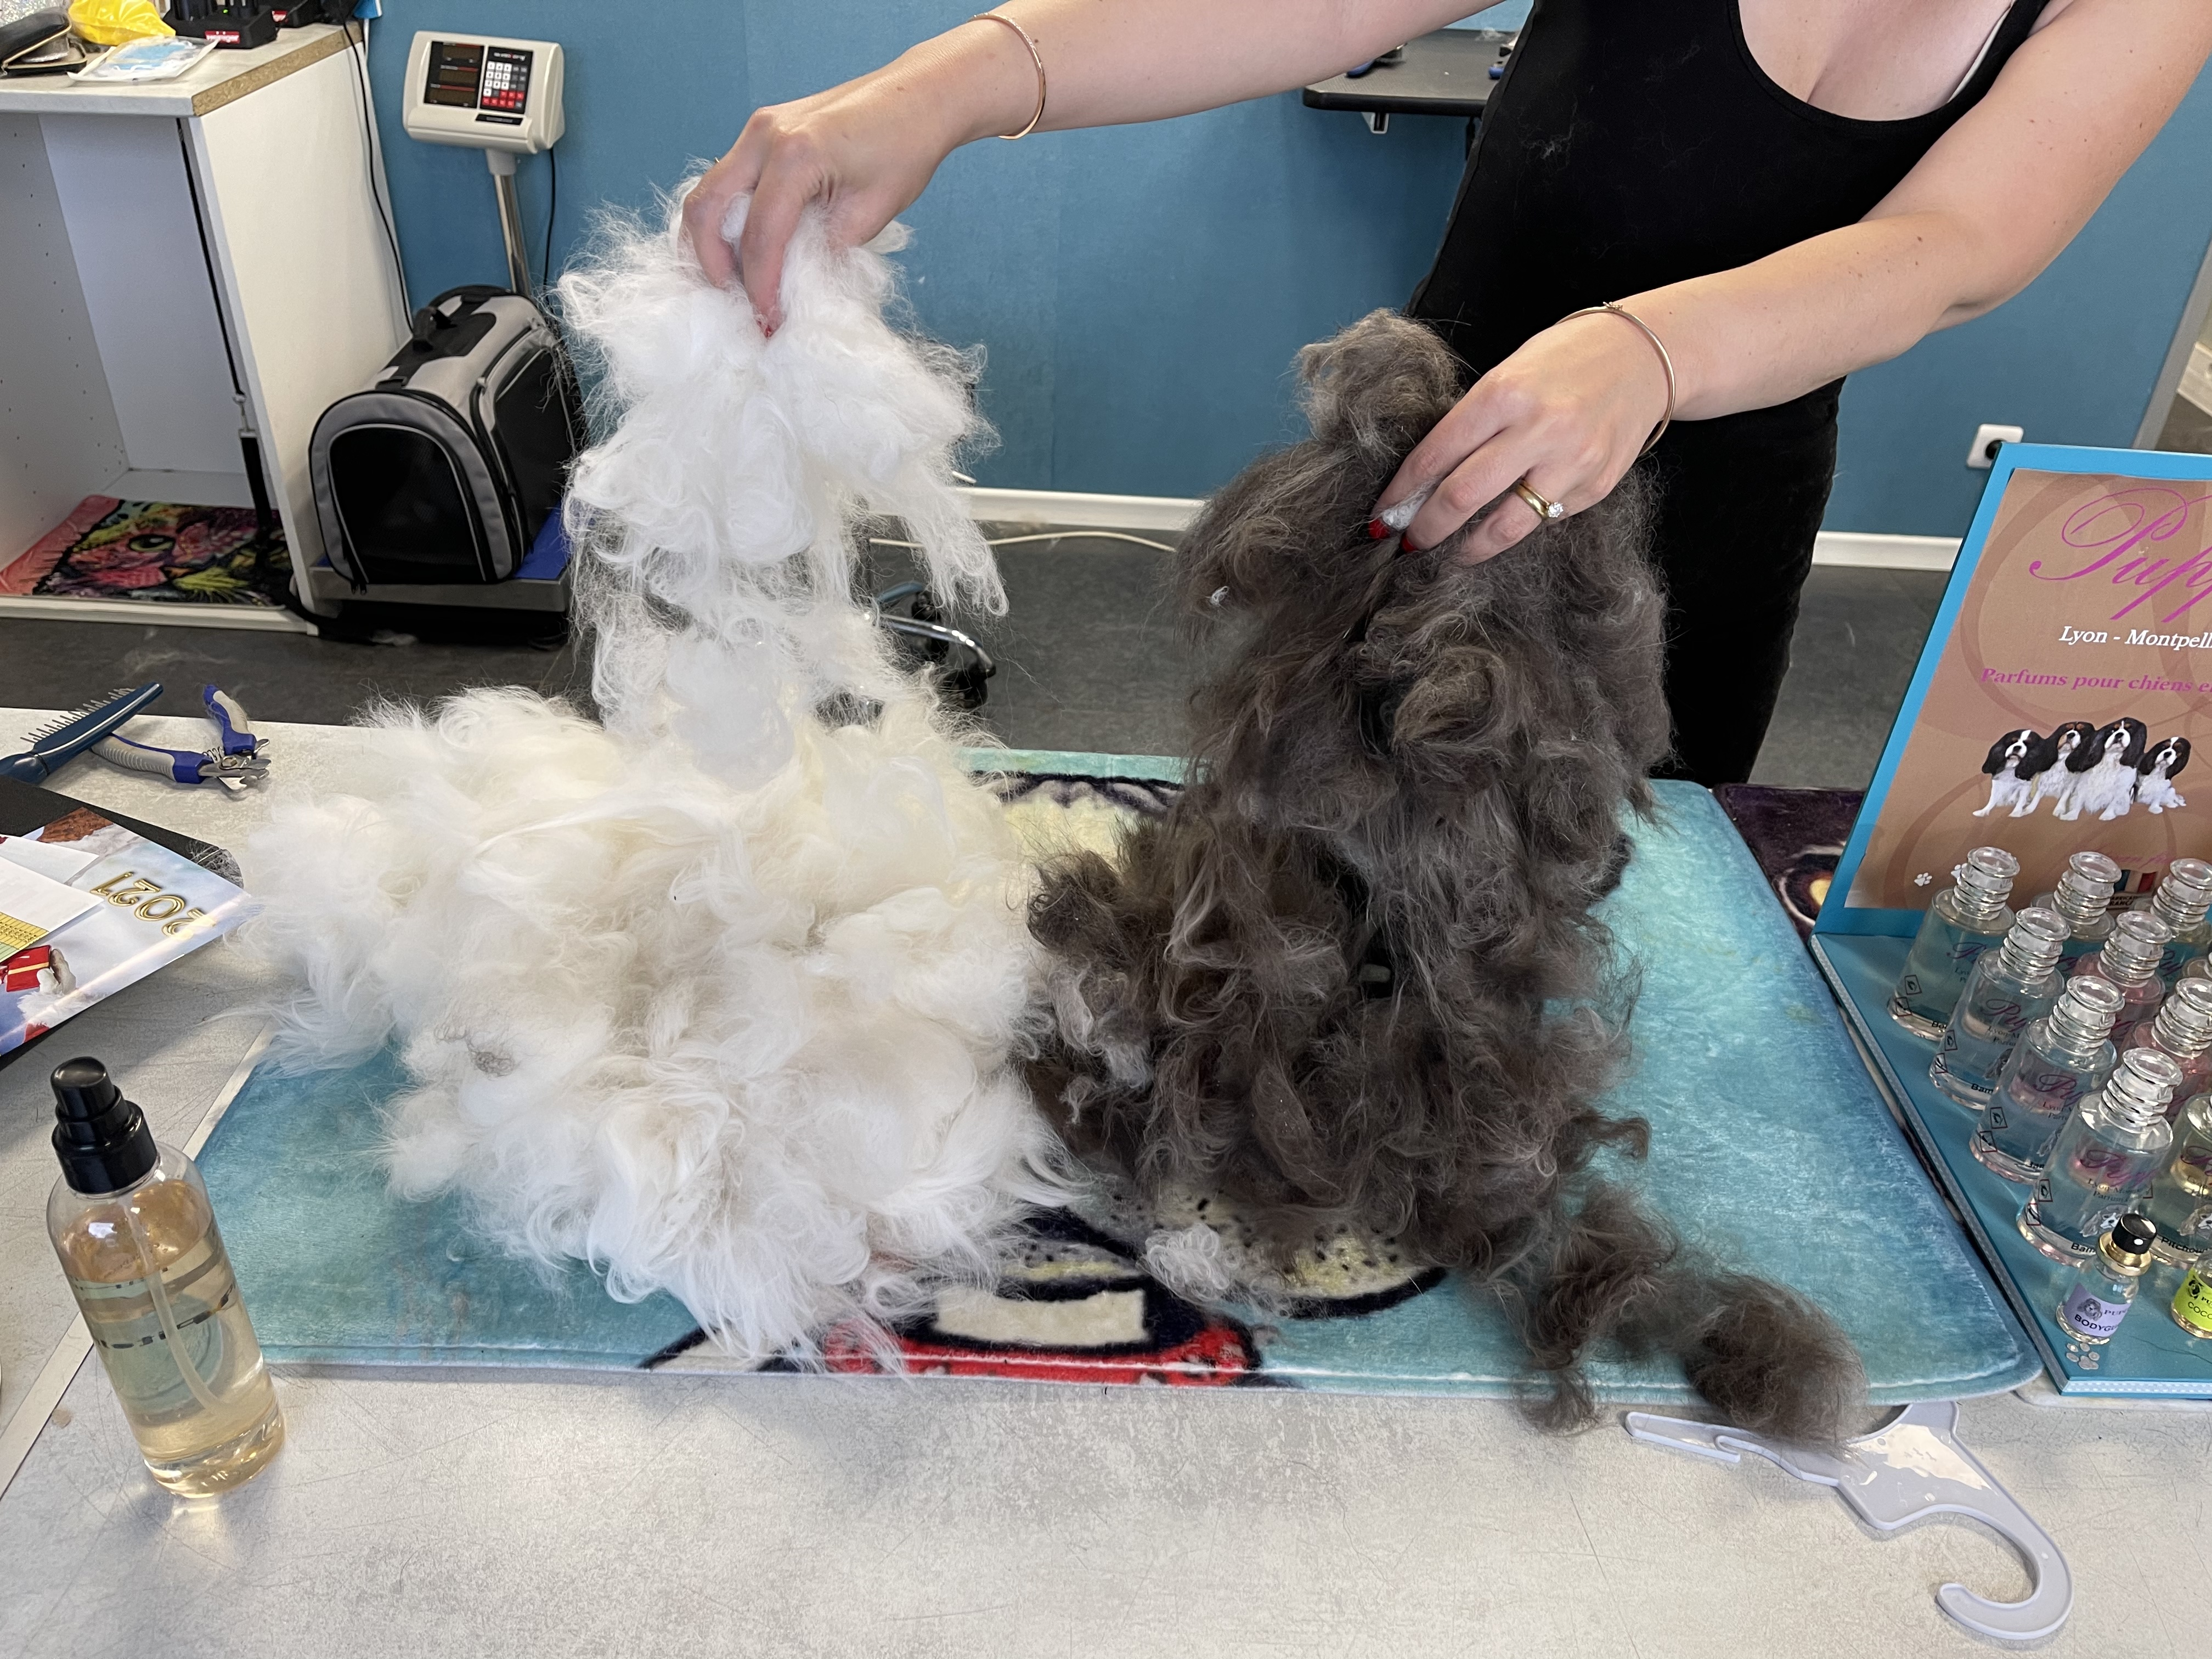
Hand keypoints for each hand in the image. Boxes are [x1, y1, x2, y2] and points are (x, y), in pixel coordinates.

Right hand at [681, 25, 1036, 328]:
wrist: (917, 98)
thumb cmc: (905, 150)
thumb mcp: (871, 213)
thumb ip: (825, 250)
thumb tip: (790, 286)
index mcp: (796, 154)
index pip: (761, 236)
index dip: (759, 288)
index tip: (768, 323)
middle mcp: (765, 135)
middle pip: (706, 208)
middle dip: (710, 265)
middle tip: (732, 305)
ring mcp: (758, 128)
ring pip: (708, 193)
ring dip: (711, 242)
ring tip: (732, 285)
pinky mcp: (762, 131)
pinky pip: (727, 180)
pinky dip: (726, 218)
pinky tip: (744, 251)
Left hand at [1373, 309, 1672, 561]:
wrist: (1645, 357)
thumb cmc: (1565, 360)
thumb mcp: (1510, 372)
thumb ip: (1473, 421)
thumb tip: (1427, 478)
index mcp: (1505, 393)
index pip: (1436, 454)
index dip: (1402, 491)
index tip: (1382, 513)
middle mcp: (1538, 429)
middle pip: (1462, 496)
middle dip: (1424, 527)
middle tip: (1404, 542)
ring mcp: (1571, 463)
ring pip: (1504, 526)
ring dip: (1466, 548)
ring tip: (1446, 554)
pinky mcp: (1594, 487)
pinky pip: (1543, 520)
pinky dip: (1516, 528)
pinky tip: (1499, 529)